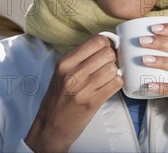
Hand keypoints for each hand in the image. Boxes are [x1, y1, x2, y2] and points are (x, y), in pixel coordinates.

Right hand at [25, 35, 122, 151]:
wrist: (50, 127)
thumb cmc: (59, 97)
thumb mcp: (62, 72)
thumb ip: (81, 57)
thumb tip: (108, 44)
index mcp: (64, 62)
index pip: (97, 41)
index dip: (106, 44)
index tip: (104, 51)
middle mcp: (72, 74)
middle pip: (108, 53)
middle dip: (111, 59)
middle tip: (105, 66)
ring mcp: (83, 88)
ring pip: (114, 68)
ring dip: (113, 73)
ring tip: (104, 79)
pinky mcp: (93, 102)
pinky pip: (116, 83)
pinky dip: (116, 84)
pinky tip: (107, 87)